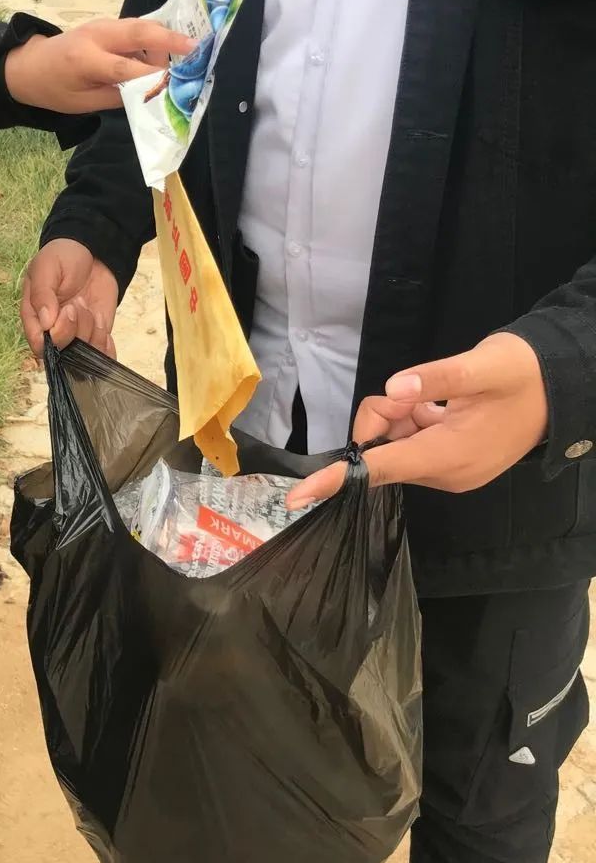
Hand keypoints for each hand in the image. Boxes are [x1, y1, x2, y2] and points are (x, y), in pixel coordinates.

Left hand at [3, 19, 194, 114]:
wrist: (29, 65)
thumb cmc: (54, 89)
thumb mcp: (82, 102)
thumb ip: (116, 96)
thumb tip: (149, 93)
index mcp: (84, 59)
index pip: (123, 65)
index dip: (150, 73)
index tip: (175, 81)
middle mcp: (96, 35)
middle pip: (138, 31)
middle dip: (169, 39)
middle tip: (196, 48)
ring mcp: (102, 24)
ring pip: (141, 25)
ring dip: (164, 39)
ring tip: (186, 55)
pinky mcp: (107, 24)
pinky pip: (136, 27)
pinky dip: (154, 38)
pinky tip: (168, 52)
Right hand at [21, 240, 118, 357]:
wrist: (93, 250)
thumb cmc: (63, 256)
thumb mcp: (47, 267)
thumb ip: (42, 294)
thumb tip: (46, 323)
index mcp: (35, 316)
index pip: (39, 344)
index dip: (54, 336)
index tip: (66, 310)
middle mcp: (54, 331)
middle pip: (62, 353)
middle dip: (74, 330)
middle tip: (79, 303)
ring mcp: (76, 335)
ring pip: (83, 354)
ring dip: (91, 331)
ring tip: (89, 305)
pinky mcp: (96, 335)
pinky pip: (100, 355)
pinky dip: (105, 346)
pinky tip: (102, 322)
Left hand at [287, 333, 548, 510]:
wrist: (563, 385)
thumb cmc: (522, 373)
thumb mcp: (482, 366)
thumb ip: (438, 377)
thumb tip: (396, 388)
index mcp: (451, 456)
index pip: (382, 469)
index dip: (339, 478)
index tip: (300, 496)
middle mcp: (446, 473)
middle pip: (383, 452)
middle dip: (384, 417)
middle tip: (412, 391)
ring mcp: (451, 470)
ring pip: (394, 445)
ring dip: (399, 416)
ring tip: (433, 395)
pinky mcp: (454, 461)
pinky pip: (411, 444)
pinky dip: (412, 421)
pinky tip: (437, 405)